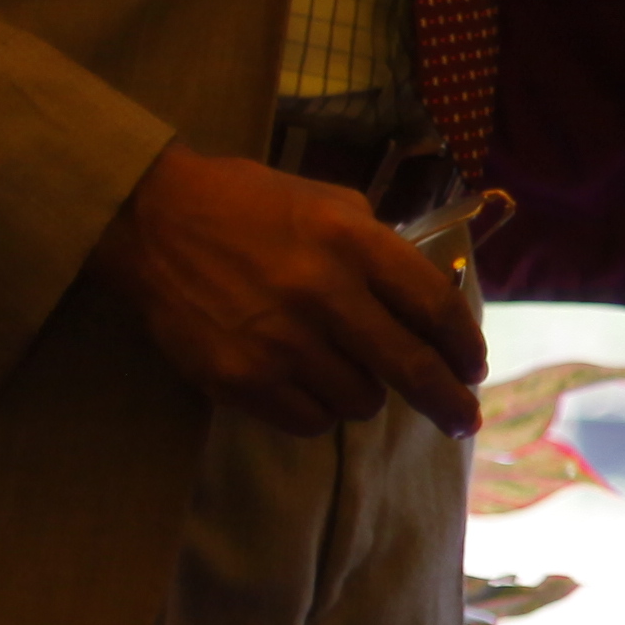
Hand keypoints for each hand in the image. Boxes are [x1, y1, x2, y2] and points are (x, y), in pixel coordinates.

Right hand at [84, 147, 486, 435]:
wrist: (151, 220)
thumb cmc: (249, 204)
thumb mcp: (331, 203)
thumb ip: (382, 249)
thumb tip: (430, 303)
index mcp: (353, 242)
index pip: (435, 308)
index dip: (464, 346)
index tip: (473, 367)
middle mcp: (323, 294)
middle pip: (410, 368)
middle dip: (448, 402)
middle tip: (463, 421)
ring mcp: (279, 341)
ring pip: (360, 401)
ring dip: (366, 395)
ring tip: (349, 373)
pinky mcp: (239, 378)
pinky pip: (309, 420)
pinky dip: (320, 411)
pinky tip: (309, 387)